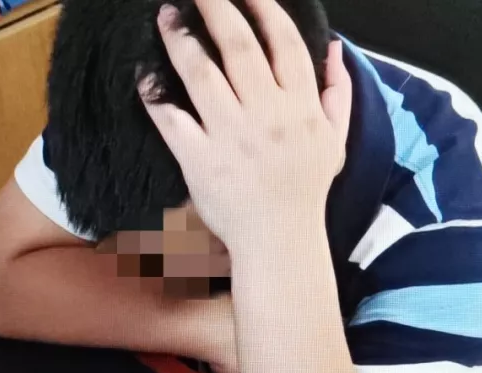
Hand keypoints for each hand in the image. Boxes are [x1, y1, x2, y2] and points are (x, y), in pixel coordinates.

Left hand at [141, 0, 351, 253]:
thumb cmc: (305, 189)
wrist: (280, 240)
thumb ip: (338, 93)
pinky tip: (143, 73)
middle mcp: (267, 115)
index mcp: (300, 107)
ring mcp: (231, 136)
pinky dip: (155, 95)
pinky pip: (173, 120)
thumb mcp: (335, 141)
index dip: (267, 10)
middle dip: (218, 9)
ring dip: (182, 40)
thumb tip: (335, 49)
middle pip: (240, 48)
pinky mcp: (200, 160)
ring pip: (203, 75)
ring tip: (166, 15)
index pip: (285, 45)